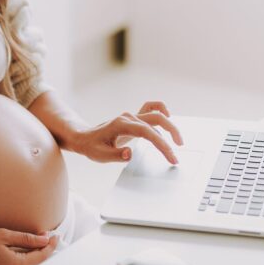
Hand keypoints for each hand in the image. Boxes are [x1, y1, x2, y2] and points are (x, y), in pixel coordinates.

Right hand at [0, 228, 59, 264]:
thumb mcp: (4, 235)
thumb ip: (27, 239)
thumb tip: (45, 239)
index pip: (41, 257)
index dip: (50, 245)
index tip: (55, 235)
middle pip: (36, 264)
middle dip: (44, 250)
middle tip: (49, 237)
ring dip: (35, 256)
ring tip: (38, 241)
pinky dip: (25, 260)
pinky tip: (25, 250)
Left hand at [67, 101, 183, 164]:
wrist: (84, 137)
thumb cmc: (92, 147)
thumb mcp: (100, 155)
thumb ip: (116, 155)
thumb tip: (130, 153)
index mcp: (121, 125)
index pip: (147, 132)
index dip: (161, 144)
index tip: (170, 156)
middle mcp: (129, 117)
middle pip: (157, 119)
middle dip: (171, 133)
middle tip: (177, 152)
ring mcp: (132, 116)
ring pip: (156, 114)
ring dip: (170, 125)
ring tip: (178, 141)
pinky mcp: (133, 118)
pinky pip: (150, 108)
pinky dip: (161, 110)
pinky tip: (168, 116)